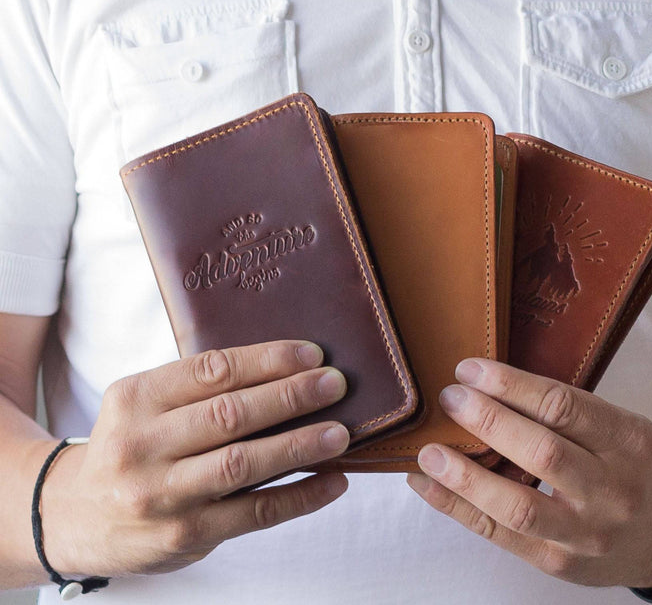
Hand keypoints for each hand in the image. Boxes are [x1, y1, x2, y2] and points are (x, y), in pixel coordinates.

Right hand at [39, 340, 350, 577]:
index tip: (311, 355)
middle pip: (230, 414)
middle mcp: (142, 445)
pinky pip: (253, 513)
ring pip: (243, 464)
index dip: (268, 360)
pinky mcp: (182, 535)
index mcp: (135, 398)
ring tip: (340, 433)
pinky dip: (299, 497)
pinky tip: (331, 481)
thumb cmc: (129, 447)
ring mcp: (161, 494)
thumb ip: (197, 389)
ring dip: (300, 446)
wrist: (72, 516)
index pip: (212, 370)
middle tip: (335, 384)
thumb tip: (287, 373)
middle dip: (291, 396)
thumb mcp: (142, 405)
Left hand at [407, 358, 651, 587]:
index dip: (512, 385)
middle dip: (488, 422)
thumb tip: (490, 386)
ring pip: (519, 505)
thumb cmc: (636, 467)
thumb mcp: (622, 426)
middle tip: (450, 398)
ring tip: (428, 451)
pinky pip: (500, 535)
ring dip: (465, 476)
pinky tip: (428, 486)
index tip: (470, 369)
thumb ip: (568, 412)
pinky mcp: (559, 562)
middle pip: (542, 453)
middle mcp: (612, 490)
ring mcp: (586, 533)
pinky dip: (457, 509)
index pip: (565, 407)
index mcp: (629, 442)